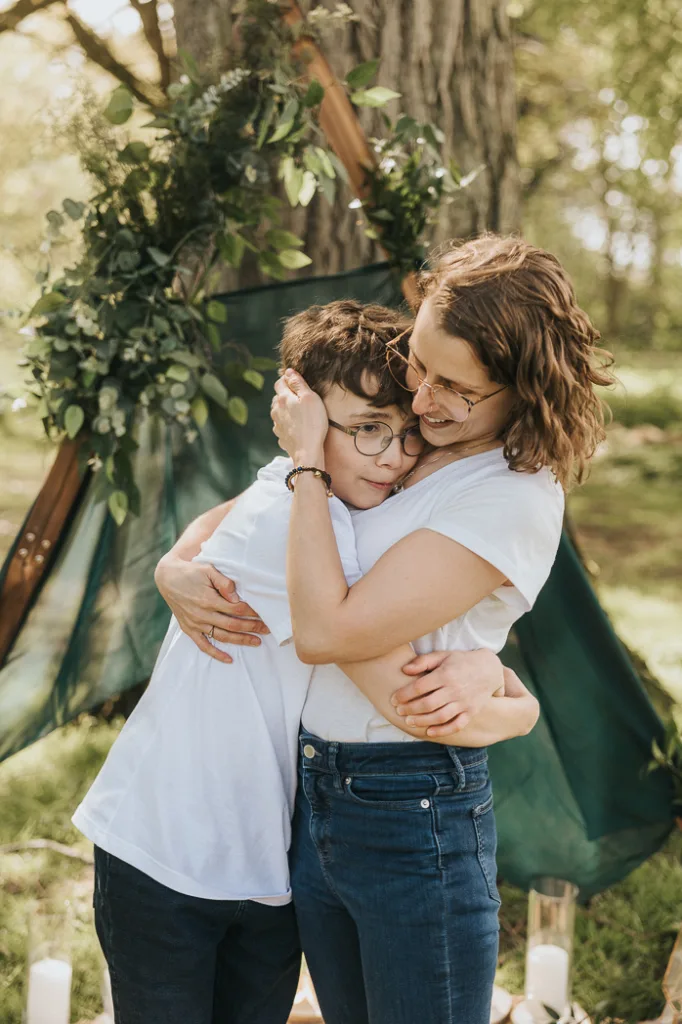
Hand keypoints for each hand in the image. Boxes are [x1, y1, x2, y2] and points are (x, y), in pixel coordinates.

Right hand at [154, 555, 268, 663]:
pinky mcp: (189, 629)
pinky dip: (216, 654)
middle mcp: (202, 614)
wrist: (167, 577)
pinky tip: (229, 660)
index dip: (252, 612)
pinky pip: (203, 645)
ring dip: (241, 640)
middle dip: (252, 627)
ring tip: (257, 642)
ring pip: (222, 636)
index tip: (264, 613)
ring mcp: (195, 623)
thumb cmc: (192, 571)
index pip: (237, 609)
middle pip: (233, 625)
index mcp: (208, 599)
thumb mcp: (208, 570)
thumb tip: (236, 598)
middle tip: (267, 629)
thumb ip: (224, 583)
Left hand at [271, 369, 327, 462]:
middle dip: (287, 394)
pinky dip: (287, 423)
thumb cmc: (313, 423)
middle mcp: (276, 411)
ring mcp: (277, 425)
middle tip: (300, 397)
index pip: (279, 382)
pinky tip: (297, 426)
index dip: (287, 379)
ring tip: (299, 412)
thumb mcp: (310, 398)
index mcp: (283, 399)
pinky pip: (282, 425)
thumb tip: (289, 372)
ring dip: (286, 409)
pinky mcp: (281, 436)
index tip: (296, 380)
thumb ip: (298, 383)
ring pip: (278, 412)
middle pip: (278, 397)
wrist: (308, 452)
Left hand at [390, 649, 504, 736]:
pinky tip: (429, 732)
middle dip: (409, 709)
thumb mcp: (443, 655)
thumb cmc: (461, 661)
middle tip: (398, 711)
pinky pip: (456, 725)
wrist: (489, 669)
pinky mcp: (471, 712)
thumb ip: (423, 661)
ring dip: (422, 721)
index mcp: (445, 674)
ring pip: (439, 716)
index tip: (393, 699)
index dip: (403, 694)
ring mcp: (464, 702)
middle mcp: (454, 689)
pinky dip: (442, 730)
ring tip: (409, 722)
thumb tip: (404, 670)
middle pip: (427, 704)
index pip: (419, 687)